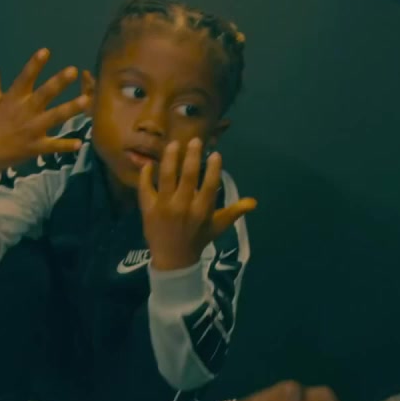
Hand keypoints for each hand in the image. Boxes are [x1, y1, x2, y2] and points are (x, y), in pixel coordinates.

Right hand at [0, 49, 90, 183]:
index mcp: (13, 98)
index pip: (25, 77)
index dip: (34, 65)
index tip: (46, 51)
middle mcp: (24, 111)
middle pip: (43, 94)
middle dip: (58, 83)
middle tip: (73, 70)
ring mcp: (31, 130)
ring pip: (54, 117)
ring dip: (70, 109)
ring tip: (85, 101)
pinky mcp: (35, 147)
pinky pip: (53, 146)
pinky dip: (65, 145)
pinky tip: (79, 143)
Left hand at [137, 138, 255, 270]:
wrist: (173, 259)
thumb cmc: (198, 239)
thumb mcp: (218, 227)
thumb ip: (234, 212)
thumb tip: (254, 202)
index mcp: (202, 211)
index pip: (210, 185)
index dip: (214, 168)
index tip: (215, 154)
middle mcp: (183, 206)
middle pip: (188, 175)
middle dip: (192, 155)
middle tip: (195, 141)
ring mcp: (163, 207)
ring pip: (166, 176)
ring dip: (170, 157)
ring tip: (174, 144)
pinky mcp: (148, 209)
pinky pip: (145, 187)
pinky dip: (146, 174)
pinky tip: (149, 163)